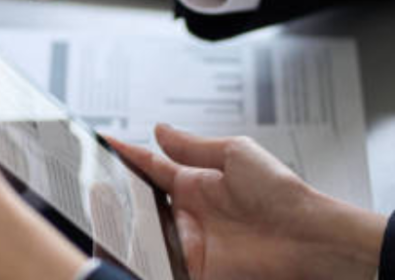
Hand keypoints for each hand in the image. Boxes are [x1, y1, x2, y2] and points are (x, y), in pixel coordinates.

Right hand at [109, 125, 386, 279]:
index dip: (126, 154)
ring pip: (142, 232)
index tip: (100, 142)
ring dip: (119, 223)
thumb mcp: (235, 154)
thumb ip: (192, 146)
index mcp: (197, 182)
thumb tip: (159, 129)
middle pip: (139, 202)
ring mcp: (189, 242)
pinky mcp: (192, 268)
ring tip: (95, 210)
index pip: (151, 166)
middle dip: (112, 193)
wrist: (306, 238)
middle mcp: (189, 212)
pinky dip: (138, 256)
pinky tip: (119, 245)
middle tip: (87, 182)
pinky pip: (157, 262)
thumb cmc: (281, 193)